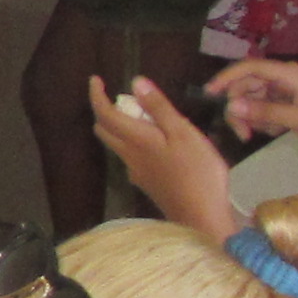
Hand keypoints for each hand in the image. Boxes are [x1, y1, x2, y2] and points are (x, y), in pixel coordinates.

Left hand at [87, 73, 237, 234]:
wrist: (201, 218)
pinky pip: (132, 157)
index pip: (105, 114)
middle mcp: (129, 157)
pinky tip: (159, 142)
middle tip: (124, 98)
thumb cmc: (197, 171)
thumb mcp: (183, 133)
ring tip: (147, 116)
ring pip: (117, 145)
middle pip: (105, 131)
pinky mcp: (148, 184)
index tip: (96, 79)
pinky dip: (135, 142)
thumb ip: (158, 108)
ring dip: (121, 127)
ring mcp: (137, 173)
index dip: (96, 96)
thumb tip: (135, 83)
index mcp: (136, 140)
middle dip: (106, 110)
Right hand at [204, 58, 297, 163]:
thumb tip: (230, 106)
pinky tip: (275, 133)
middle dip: (239, 108)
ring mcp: (286, 93)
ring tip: (261, 136)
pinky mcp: (288, 107)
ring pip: (253, 100)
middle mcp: (285, 80)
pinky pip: (264, 111)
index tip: (209, 94)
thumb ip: (265, 113)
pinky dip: (263, 123)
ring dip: (251, 118)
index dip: (227, 78)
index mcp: (289, 74)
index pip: (250, 68)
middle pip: (248, 86)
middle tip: (242, 134)